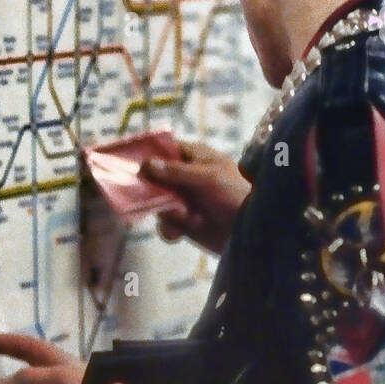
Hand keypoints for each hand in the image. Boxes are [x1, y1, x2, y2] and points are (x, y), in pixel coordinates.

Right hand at [141, 138, 250, 254]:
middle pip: (153, 179)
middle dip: (152, 193)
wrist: (257, 228)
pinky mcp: (187, 223)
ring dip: (167, 214)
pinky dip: (171, 229)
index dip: (146, 155)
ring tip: (188, 218)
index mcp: (194, 156)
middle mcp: (186, 176)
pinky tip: (180, 234)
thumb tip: (146, 164)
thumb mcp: (208, 178)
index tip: (127, 165)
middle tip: (162, 201)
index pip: (163, 149)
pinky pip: (166, 224)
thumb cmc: (237, 193)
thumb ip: (176, 172)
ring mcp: (186, 200)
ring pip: (157, 204)